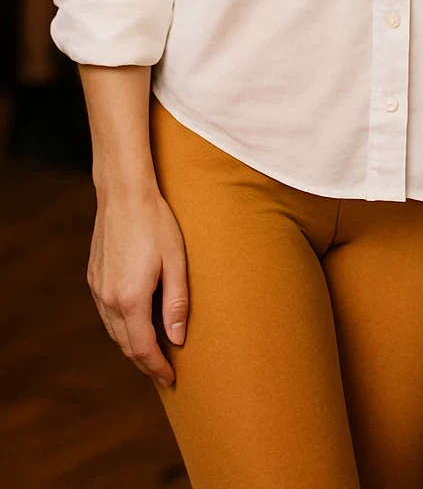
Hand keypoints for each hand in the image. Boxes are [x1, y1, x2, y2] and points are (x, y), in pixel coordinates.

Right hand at [88, 185, 187, 385]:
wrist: (124, 194)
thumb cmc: (156, 224)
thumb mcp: (176, 262)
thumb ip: (177, 304)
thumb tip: (178, 339)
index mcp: (131, 299)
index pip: (143, 348)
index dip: (157, 367)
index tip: (171, 378)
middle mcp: (108, 299)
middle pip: (125, 344)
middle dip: (145, 361)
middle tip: (164, 371)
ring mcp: (97, 289)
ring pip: (114, 331)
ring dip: (132, 345)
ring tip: (153, 351)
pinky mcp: (94, 277)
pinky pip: (107, 313)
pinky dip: (121, 326)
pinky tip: (136, 322)